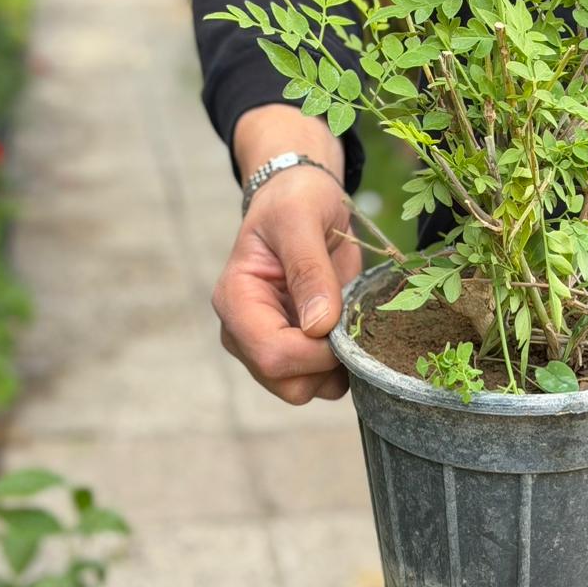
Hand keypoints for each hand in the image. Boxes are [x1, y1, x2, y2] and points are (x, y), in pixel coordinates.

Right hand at [212, 106, 360, 403]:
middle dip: (327, 362)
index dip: (315, 351)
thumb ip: (309, 269)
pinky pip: (322, 380)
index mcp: (236, 299)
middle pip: (287, 382)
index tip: (344, 322)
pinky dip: (343, 365)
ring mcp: (268, 343)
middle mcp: (244, 331)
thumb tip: (319, 327)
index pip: (271, 353)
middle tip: (351, 318)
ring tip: (351, 316)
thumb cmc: (295, 200)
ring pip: (306, 388)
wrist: (302, 198)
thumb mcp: (301, 219)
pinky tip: (351, 327)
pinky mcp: (295, 349)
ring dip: (338, 365)